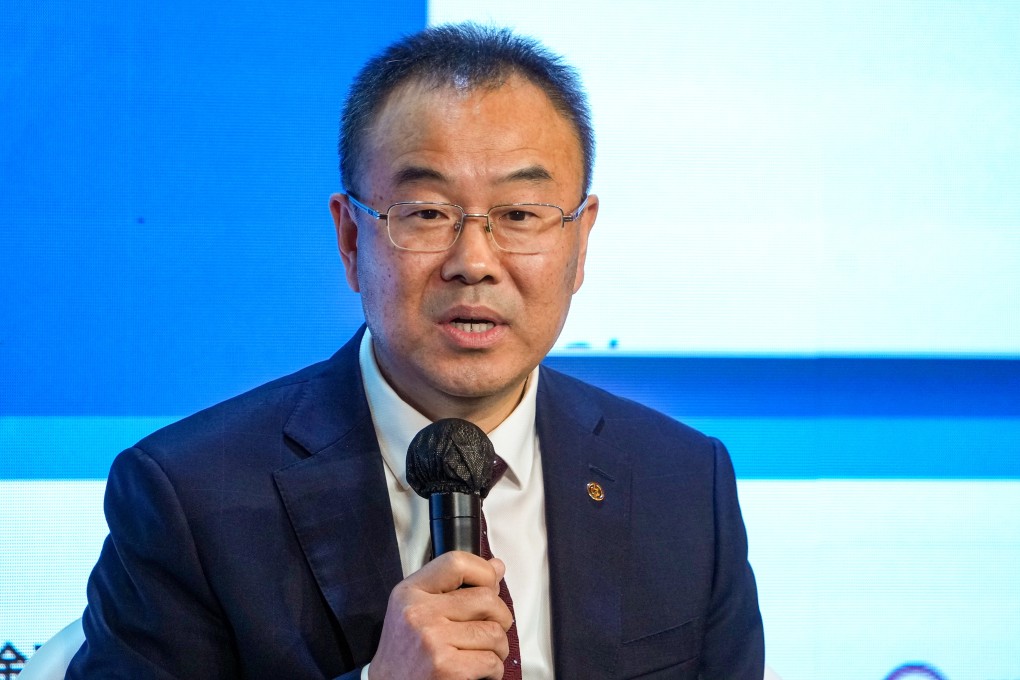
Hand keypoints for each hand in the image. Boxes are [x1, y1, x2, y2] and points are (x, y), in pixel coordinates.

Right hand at [368, 552, 512, 679]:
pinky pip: (492, 661)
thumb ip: (454, 586)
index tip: (491, 586)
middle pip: (487, 599)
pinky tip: (478, 671)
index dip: (484, 572)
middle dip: (500, 617)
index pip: (457, 563)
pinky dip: (494, 670)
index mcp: (411, 592)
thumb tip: (497, 567)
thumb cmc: (406, 650)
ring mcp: (432, 641)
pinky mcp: (446, 669)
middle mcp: (419, 613)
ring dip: (498, 647)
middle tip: (490, 629)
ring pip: (494, 633)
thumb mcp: (417, 608)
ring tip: (483, 653)